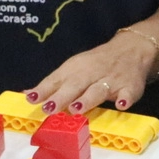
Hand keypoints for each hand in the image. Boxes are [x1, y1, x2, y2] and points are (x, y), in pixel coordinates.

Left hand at [23, 34, 157, 116]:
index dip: (44, 89)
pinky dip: (125, 99)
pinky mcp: (130, 87)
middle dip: (62, 96)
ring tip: (77, 109)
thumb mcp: (72, 69)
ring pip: (98, 90)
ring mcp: (111, 80)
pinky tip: (121, 105)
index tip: (31, 99)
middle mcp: (92, 73)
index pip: (57, 79)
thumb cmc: (95, 64)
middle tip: (50, 108)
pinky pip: (128, 93)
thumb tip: (27, 94)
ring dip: (88, 99)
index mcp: (76, 69)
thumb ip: (52, 84)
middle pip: (75, 85)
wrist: (130, 49)